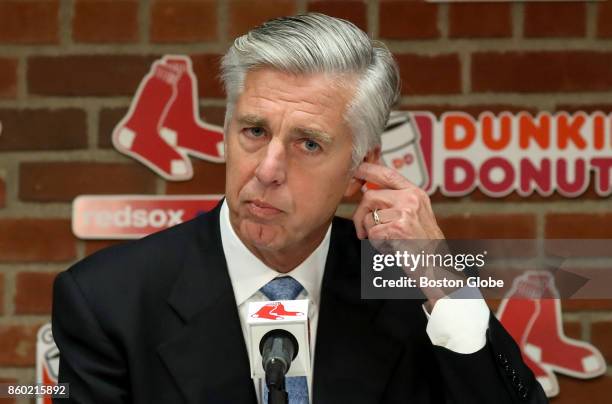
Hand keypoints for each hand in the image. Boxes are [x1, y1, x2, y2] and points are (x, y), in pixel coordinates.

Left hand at [352, 162, 448, 307]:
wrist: (436, 267)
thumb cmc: (424, 245)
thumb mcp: (414, 216)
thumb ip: (394, 201)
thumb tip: (367, 188)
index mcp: (416, 193)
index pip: (388, 174)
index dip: (369, 170)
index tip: (357, 170)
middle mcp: (411, 199)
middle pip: (370, 196)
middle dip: (360, 214)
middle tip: (363, 231)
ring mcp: (405, 212)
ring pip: (368, 217)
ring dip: (371, 233)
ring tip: (387, 241)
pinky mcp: (398, 228)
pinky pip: (372, 233)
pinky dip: (376, 245)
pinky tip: (391, 248)